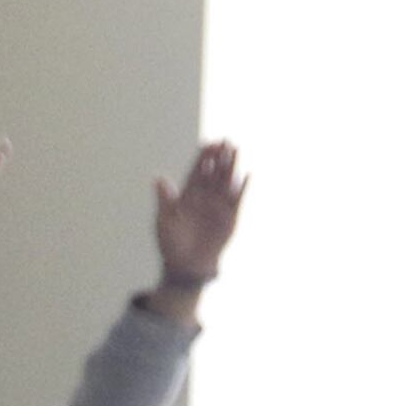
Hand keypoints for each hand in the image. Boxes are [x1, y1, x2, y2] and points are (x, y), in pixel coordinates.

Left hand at [153, 141, 246, 289]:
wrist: (186, 264)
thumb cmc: (171, 243)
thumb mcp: (165, 220)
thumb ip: (165, 199)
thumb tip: (158, 178)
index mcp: (187, 196)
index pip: (197, 172)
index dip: (202, 158)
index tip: (207, 144)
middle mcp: (204, 198)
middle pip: (214, 172)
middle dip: (219, 157)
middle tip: (225, 141)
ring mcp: (218, 206)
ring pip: (226, 181)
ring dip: (231, 166)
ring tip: (236, 150)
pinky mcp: (230, 217)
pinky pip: (237, 199)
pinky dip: (242, 188)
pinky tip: (247, 174)